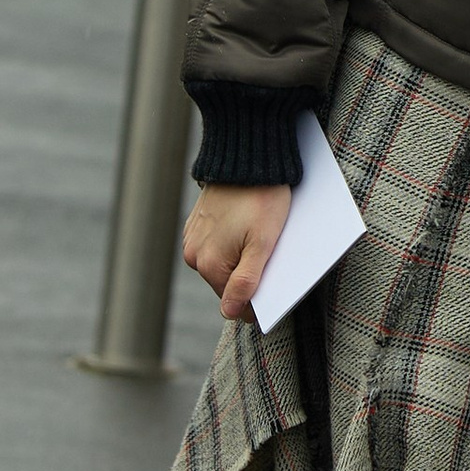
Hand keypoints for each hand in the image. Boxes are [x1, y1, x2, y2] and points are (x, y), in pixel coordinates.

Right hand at [183, 182, 292, 322]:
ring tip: (259, 235)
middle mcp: (194, 255)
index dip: (259, 296)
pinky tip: (246, 225)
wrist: (247, 157)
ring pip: (223, 263)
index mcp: (210, 265)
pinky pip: (216, 244)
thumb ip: (246, 282)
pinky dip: (232, 241)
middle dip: (250, 274)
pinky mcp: (196, 224)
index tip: (277, 279)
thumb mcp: (262, 244)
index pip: (236, 303)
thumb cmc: (261, 199)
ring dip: (241, 257)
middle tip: (271, 252)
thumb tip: (230, 313)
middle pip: (228, 283)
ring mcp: (192, 238)